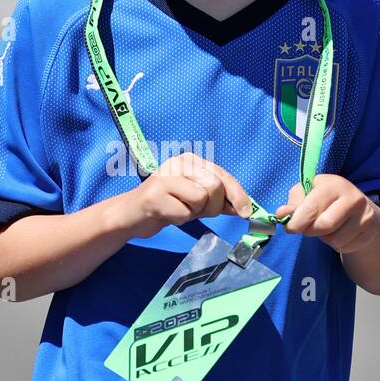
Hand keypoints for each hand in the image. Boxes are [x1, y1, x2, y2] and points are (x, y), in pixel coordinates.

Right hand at [121, 150, 252, 239]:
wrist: (133, 215)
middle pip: (214, 186)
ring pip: (201, 198)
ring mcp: (165, 177)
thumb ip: (220, 201)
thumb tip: (245, 208)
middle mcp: (178, 163)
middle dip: (212, 207)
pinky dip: (180, 220)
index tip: (246, 213)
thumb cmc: (168, 206)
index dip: (238, 195)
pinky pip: (184, 213)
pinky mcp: (154, 195)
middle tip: (197, 212)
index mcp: (191, 160)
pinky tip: (168, 215)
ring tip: (180, 210)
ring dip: (194, 212)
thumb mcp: (198, 201)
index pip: (223, 175)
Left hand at [274, 173, 379, 253]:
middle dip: (310, 231)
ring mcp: (364, 215)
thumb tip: (281, 214)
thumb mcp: (308, 193)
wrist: (358, 207)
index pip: (311, 208)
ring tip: (327, 227)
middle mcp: (353, 197)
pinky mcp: (370, 231)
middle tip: (309, 227)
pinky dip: (337, 245)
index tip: (290, 228)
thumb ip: (293, 203)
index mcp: (334, 184)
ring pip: (335, 240)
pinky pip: (345, 247)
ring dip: (325, 239)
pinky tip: (339, 232)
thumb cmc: (325, 198)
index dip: (297, 222)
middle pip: (323, 226)